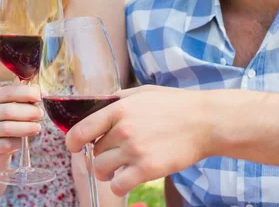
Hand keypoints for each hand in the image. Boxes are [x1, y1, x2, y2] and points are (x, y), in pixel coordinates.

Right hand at [0, 84, 42, 155]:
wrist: (0, 139)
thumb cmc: (13, 116)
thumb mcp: (18, 103)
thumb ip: (28, 95)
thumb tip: (41, 92)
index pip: (8, 92)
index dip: (27, 93)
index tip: (39, 97)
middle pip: (8, 110)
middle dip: (29, 112)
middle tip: (40, 114)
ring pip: (7, 128)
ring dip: (27, 127)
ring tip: (37, 126)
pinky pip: (7, 144)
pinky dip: (19, 141)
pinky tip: (25, 138)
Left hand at [65, 85, 214, 196]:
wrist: (206, 121)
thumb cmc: (175, 105)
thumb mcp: (143, 92)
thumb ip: (118, 99)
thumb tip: (98, 106)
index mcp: (119, 109)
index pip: (80, 130)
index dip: (72, 141)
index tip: (73, 146)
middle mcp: (124, 130)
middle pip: (94, 150)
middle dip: (99, 153)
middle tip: (112, 154)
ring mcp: (136, 150)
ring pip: (102, 169)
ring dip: (106, 171)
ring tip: (116, 169)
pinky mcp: (148, 169)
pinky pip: (119, 185)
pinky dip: (118, 185)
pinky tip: (126, 179)